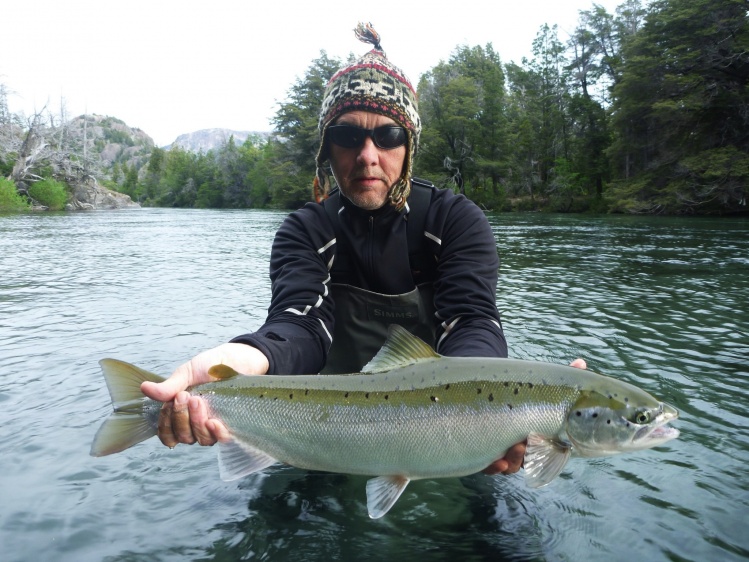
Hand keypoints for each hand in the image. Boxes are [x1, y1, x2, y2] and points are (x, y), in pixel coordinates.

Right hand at [140, 343, 268, 447]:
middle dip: (181, 417)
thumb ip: (170, 386)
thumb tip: (144, 388)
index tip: (170, 403)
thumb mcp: (187, 373)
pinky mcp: (230, 424)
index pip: (167, 433)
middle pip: (183, 437)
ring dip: (196, 422)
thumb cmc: (211, 365)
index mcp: (181, 414)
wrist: (239, 358)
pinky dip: (215, 433)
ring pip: (200, 439)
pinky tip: (213, 422)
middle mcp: (196, 423)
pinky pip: (221, 439)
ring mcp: (213, 425)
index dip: (165, 424)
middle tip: (185, 395)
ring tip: (199, 400)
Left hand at [483, 357, 587, 474]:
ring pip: (511, 466)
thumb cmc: (526, 394)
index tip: (549, 444)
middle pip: (528, 461)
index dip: (549, 452)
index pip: (548, 451)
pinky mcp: (487, 451)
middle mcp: (524, 447)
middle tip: (524, 444)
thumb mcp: (542, 387)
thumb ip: (561, 378)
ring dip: (513, 461)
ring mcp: (505, 451)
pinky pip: (490, 467)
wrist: (495, 393)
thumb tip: (581, 362)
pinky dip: (494, 467)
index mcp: (540, 437)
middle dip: (528, 456)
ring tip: (514, 447)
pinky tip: (496, 461)